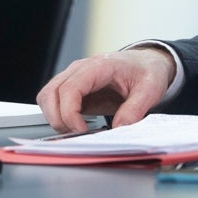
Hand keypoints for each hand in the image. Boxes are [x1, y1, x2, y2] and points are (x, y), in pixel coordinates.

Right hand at [36, 46, 175, 133]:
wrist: (147, 63)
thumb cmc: (147, 71)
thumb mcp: (150, 89)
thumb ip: (135, 109)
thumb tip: (118, 128)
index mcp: (100, 66)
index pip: (70, 88)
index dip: (69, 112)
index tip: (81, 130)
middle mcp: (81, 69)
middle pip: (51, 93)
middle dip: (58, 119)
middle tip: (78, 134)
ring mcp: (74, 77)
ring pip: (47, 97)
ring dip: (54, 118)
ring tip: (76, 130)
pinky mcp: (73, 88)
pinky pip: (53, 101)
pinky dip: (57, 115)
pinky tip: (75, 125)